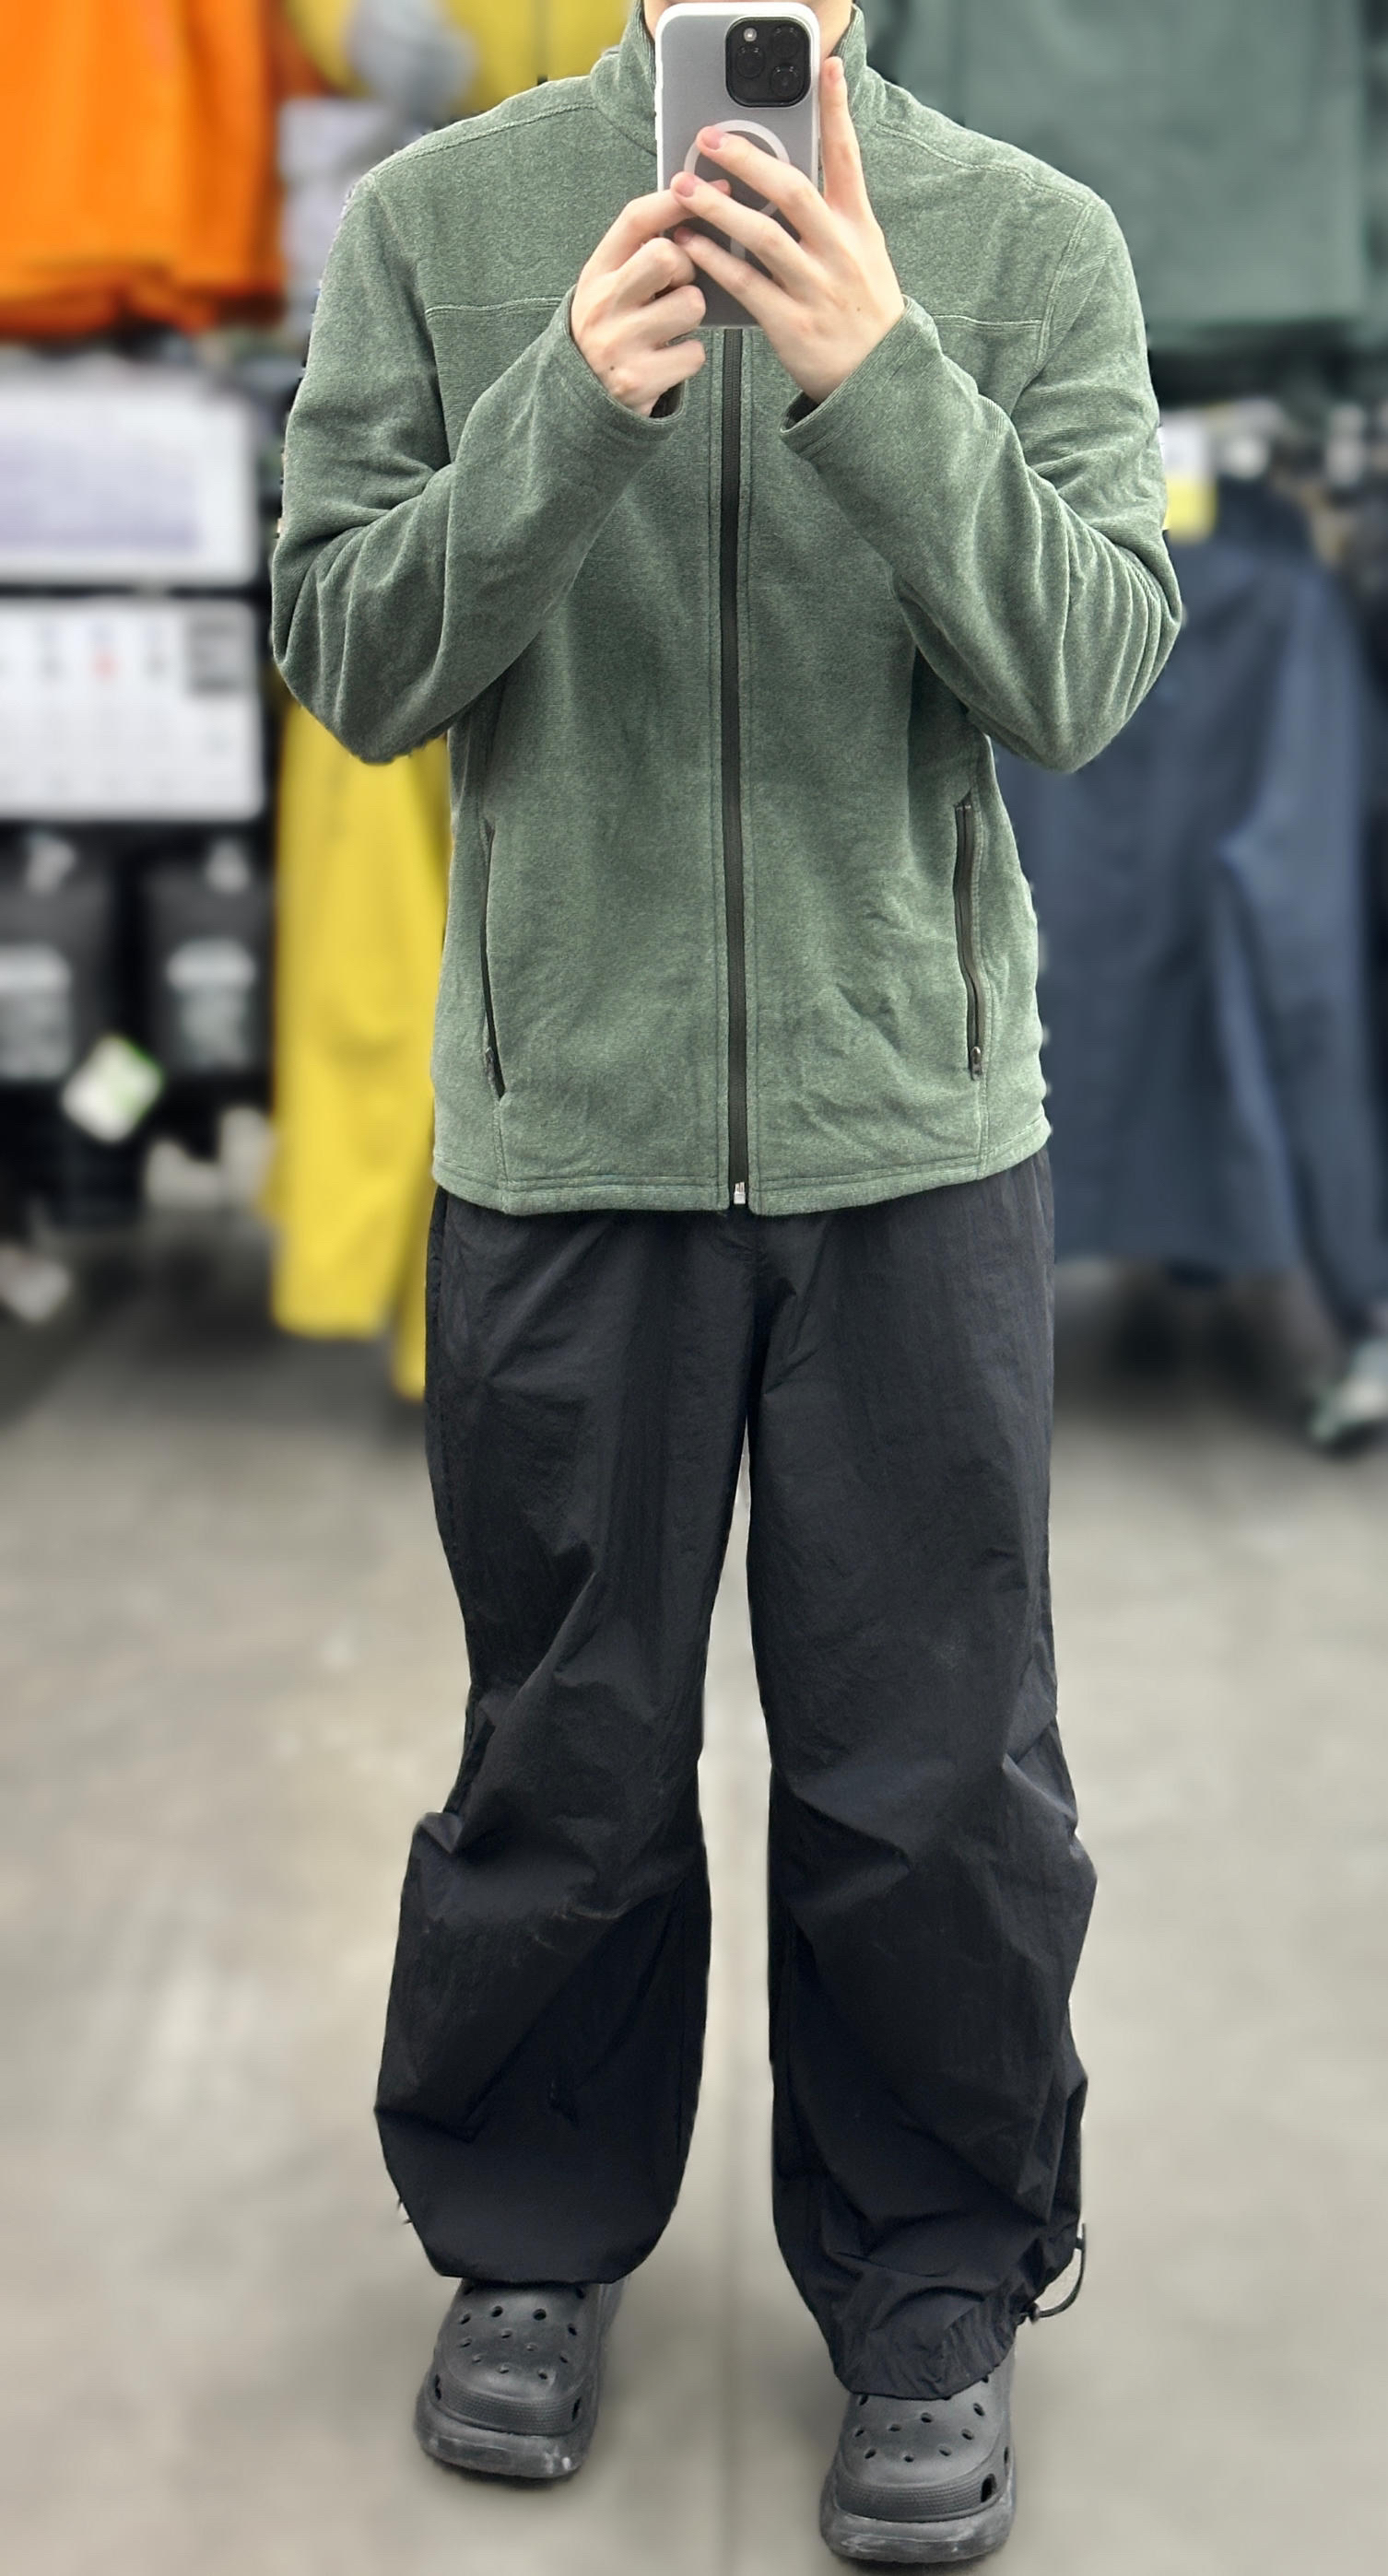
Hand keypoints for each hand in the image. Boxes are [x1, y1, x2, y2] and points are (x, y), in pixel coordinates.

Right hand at [572, 184, 728, 416]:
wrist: (583, 403)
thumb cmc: (614, 331)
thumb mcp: (613, 287)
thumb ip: (641, 253)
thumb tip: (699, 209)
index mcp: (597, 272)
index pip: (636, 220)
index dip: (677, 200)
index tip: (716, 188)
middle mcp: (602, 303)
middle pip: (666, 255)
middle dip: (686, 267)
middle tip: (678, 285)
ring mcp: (619, 343)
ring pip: (691, 305)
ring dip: (693, 317)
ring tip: (671, 328)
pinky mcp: (638, 381)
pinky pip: (695, 353)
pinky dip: (690, 357)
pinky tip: (669, 361)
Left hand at [670, 56, 905, 405]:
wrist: (878, 381)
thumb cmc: (862, 312)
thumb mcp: (864, 256)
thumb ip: (832, 216)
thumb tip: (785, 177)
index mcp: (859, 228)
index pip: (848, 158)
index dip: (837, 110)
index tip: (825, 68)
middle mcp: (839, 252)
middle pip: (791, 190)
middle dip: (747, 158)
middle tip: (709, 138)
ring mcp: (815, 289)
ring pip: (761, 235)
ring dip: (716, 207)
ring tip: (682, 187)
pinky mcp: (790, 324)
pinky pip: (744, 283)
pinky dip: (713, 260)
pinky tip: (688, 243)